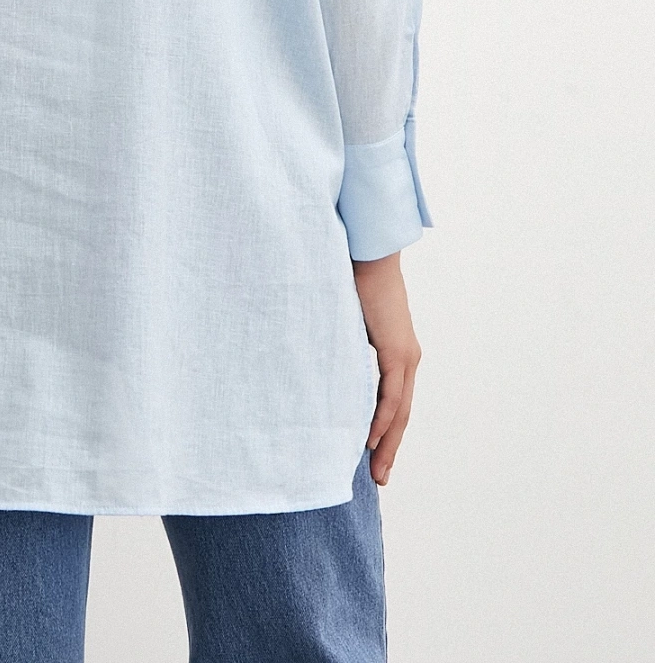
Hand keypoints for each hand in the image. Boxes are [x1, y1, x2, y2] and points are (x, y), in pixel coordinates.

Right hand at [351, 250, 421, 485]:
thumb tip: (324, 367)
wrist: (367, 253)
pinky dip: (382, 419)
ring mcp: (406, 356)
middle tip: (379, 477)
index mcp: (397, 353)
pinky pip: (392, 395)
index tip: (373, 455)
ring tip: (378, 470)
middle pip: (401, 414)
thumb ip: (344, 348)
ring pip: (400, 410)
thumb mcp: (348, 324)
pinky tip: (372, 440)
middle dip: (390, 448)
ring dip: (388, 442)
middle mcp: (407, 358)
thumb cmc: (353, 280)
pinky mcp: (399, 351)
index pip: (393, 402)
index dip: (385, 431)